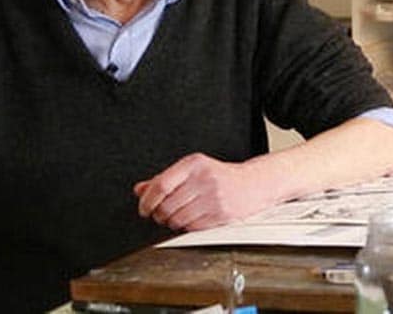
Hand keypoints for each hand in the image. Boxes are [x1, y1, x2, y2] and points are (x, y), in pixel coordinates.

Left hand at [133, 153, 272, 231]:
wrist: (253, 183)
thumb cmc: (220, 176)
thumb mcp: (192, 170)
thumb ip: (165, 179)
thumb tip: (140, 189)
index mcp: (194, 164)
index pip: (161, 185)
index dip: (147, 201)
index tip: (143, 209)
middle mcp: (203, 179)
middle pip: (167, 205)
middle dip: (159, 215)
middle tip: (160, 214)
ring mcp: (213, 198)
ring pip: (177, 219)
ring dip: (171, 222)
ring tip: (176, 216)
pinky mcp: (220, 214)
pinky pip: (191, 227)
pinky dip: (185, 227)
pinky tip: (190, 219)